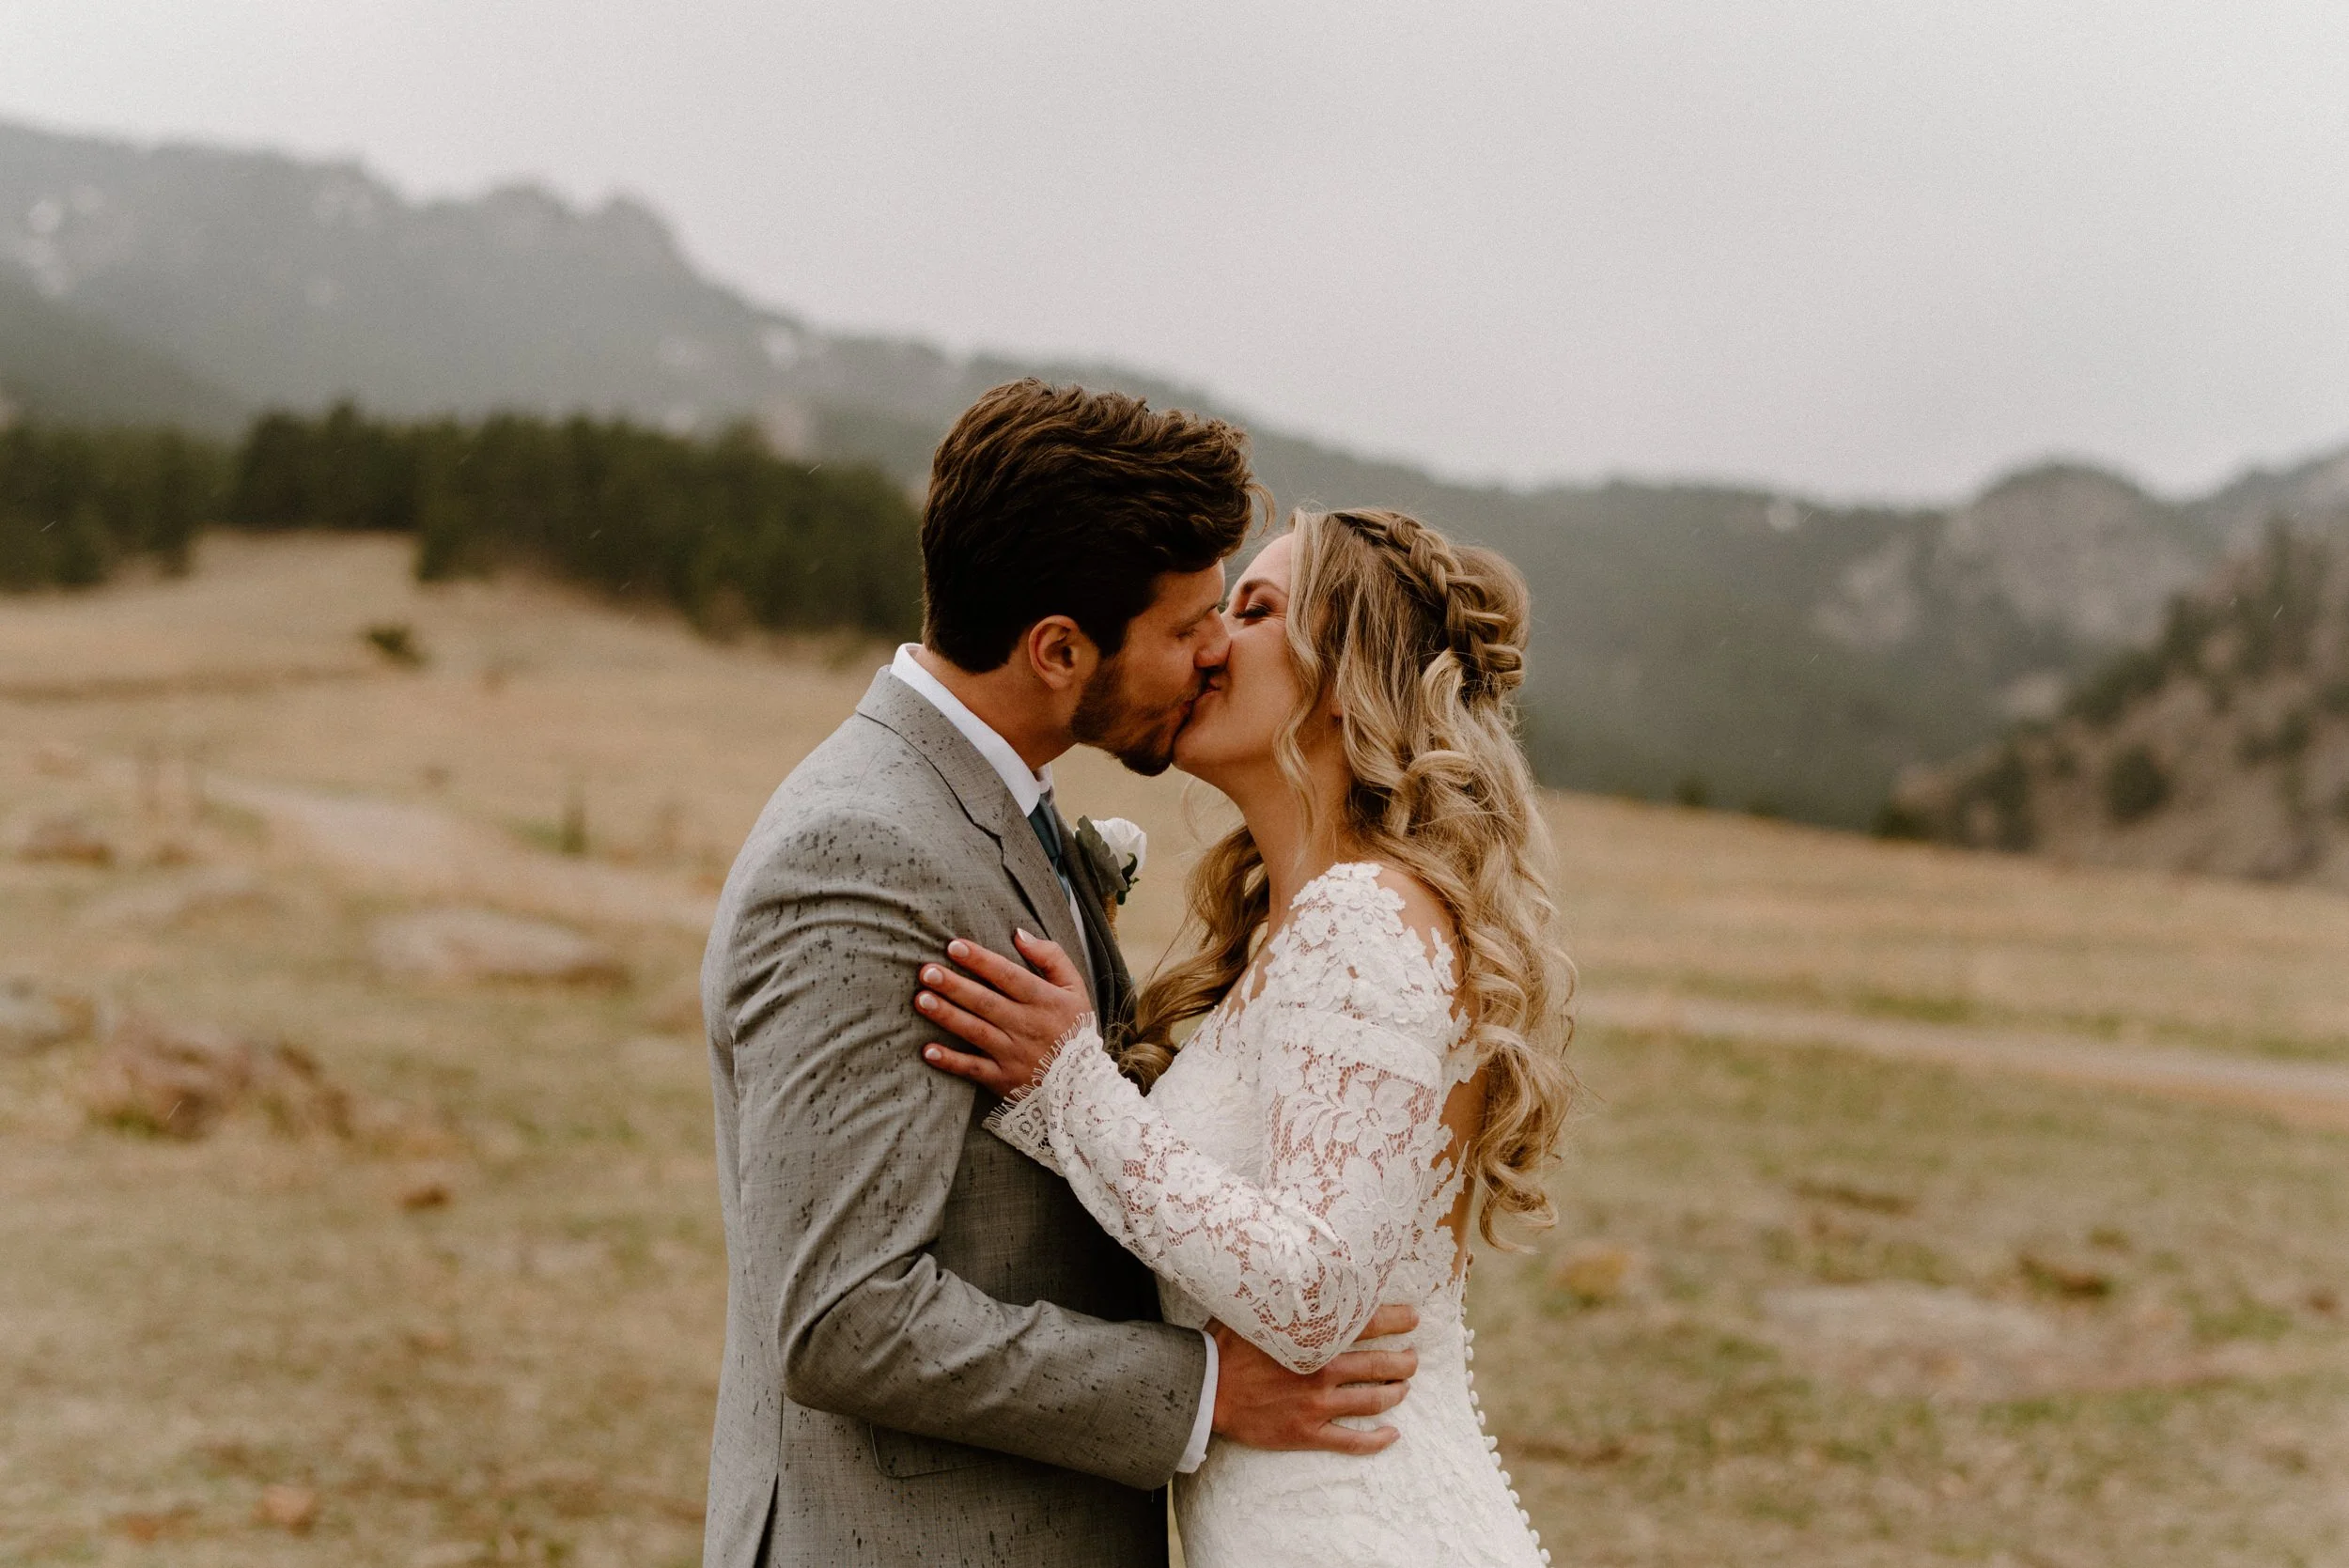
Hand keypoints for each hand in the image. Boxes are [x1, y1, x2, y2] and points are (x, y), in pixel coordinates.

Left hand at [916, 931, 1088, 1098]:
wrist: (1083, 1085)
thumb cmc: (1073, 1029)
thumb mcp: (1074, 988)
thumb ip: (1051, 957)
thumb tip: (1019, 934)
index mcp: (1044, 1000)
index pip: (1008, 976)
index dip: (981, 960)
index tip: (954, 946)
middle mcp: (1027, 1026)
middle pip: (986, 1002)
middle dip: (954, 986)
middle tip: (927, 971)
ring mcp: (1013, 1054)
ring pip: (976, 1031)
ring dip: (947, 1016)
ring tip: (921, 1000)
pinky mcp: (1003, 1079)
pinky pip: (973, 1069)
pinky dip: (950, 1061)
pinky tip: (927, 1050)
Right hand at [1210, 1305, 1419, 1454]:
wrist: (1204, 1390)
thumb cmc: (1226, 1346)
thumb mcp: (1256, 1310)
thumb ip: (1284, 1296)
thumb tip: (1299, 1264)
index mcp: (1313, 1338)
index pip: (1368, 1323)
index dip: (1397, 1319)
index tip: (1413, 1317)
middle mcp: (1322, 1370)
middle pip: (1380, 1365)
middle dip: (1404, 1361)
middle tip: (1412, 1358)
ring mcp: (1317, 1405)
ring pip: (1373, 1401)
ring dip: (1396, 1393)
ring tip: (1404, 1387)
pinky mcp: (1308, 1432)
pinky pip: (1352, 1441)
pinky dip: (1377, 1439)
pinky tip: (1392, 1434)